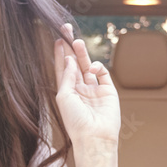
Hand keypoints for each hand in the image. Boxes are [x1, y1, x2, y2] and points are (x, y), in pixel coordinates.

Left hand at [54, 24, 120, 143]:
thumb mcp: (64, 96)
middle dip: (71, 48)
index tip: (57, 39)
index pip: (63, 68)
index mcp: (67, 92)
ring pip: (88, 66)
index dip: (60, 54)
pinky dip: (98, 67)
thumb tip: (69, 58)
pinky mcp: (108, 91)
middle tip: (67, 30)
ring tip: (77, 42)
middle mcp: (80, 89)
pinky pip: (103, 74)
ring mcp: (94, 90)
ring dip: (82, 53)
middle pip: (75, 63)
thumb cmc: (75, 120)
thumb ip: (67, 76)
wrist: (94, 136)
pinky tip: (92, 68)